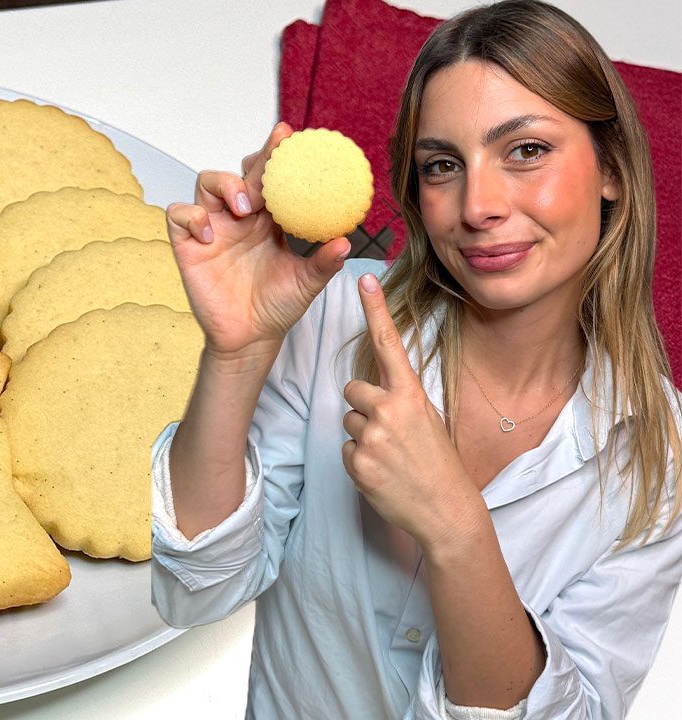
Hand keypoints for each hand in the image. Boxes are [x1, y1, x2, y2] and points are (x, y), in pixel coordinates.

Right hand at [166, 123, 352, 363]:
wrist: (249, 338)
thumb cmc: (277, 307)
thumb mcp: (306, 283)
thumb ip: (323, 262)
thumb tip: (346, 242)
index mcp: (268, 219)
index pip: (269, 177)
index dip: (275, 153)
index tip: (287, 134)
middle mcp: (238, 217)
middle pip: (239, 172)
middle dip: (253, 164)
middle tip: (267, 169)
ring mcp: (211, 228)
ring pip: (206, 183)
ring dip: (225, 186)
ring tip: (245, 208)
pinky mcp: (187, 245)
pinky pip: (179, 215)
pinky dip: (192, 217)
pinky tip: (209, 234)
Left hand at [341, 273, 481, 549]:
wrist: (447, 511)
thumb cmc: (437, 464)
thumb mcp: (427, 421)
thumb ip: (399, 402)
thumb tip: (367, 394)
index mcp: (411, 395)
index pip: (388, 344)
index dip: (375, 310)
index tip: (363, 279)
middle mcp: (389, 410)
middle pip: (352, 389)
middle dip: (364, 406)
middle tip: (389, 432)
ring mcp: (371, 437)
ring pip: (348, 421)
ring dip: (362, 435)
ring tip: (390, 456)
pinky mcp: (356, 462)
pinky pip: (345, 450)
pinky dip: (359, 461)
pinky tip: (382, 473)